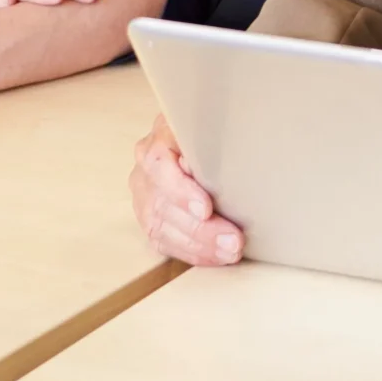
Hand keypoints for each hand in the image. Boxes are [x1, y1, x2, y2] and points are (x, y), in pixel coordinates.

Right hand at [130, 113, 245, 265]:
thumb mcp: (215, 123)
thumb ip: (219, 136)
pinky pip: (164, 242)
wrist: (197, 139)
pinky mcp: (150, 218)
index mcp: (159, 139)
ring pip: (162, 227)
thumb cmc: (212, 132)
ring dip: (199, 245)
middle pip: (164, 203)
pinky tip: (214, 257)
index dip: (181, 189)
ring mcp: (144, 196)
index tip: (206, 208)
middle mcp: (146, 169)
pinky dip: (192, 253)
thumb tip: (236, 158)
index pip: (159, 163)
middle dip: (200, 228)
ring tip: (230, 252)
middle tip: (233, 240)